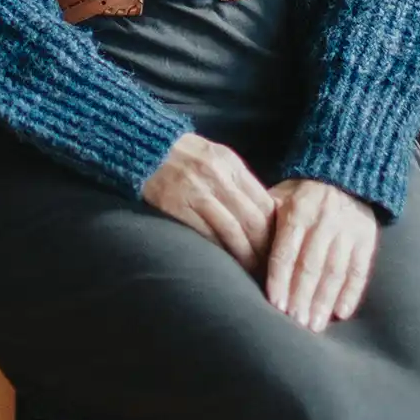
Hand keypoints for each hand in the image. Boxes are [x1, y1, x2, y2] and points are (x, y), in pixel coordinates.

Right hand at [141, 133, 275, 274]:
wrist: (140, 147)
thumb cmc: (182, 156)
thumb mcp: (214, 157)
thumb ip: (237, 182)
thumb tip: (264, 216)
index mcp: (229, 162)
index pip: (264, 202)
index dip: (275, 231)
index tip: (278, 249)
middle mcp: (216, 175)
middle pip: (253, 220)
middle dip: (265, 249)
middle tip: (270, 269)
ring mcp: (195, 191)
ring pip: (233, 232)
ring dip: (246, 257)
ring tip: (252, 273)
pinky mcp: (175, 205)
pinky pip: (206, 235)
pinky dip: (220, 253)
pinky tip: (226, 265)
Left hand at [263, 178, 377, 331]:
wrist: (344, 174)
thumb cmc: (301, 194)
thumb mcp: (280, 197)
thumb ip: (263, 221)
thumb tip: (241, 250)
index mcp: (298, 209)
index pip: (286, 249)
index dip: (280, 278)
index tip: (275, 303)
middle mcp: (325, 219)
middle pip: (311, 264)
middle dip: (302, 296)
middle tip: (295, 322)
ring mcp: (349, 229)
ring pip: (336, 270)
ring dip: (325, 300)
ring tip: (314, 325)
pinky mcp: (367, 238)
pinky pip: (360, 269)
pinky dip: (352, 292)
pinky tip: (341, 313)